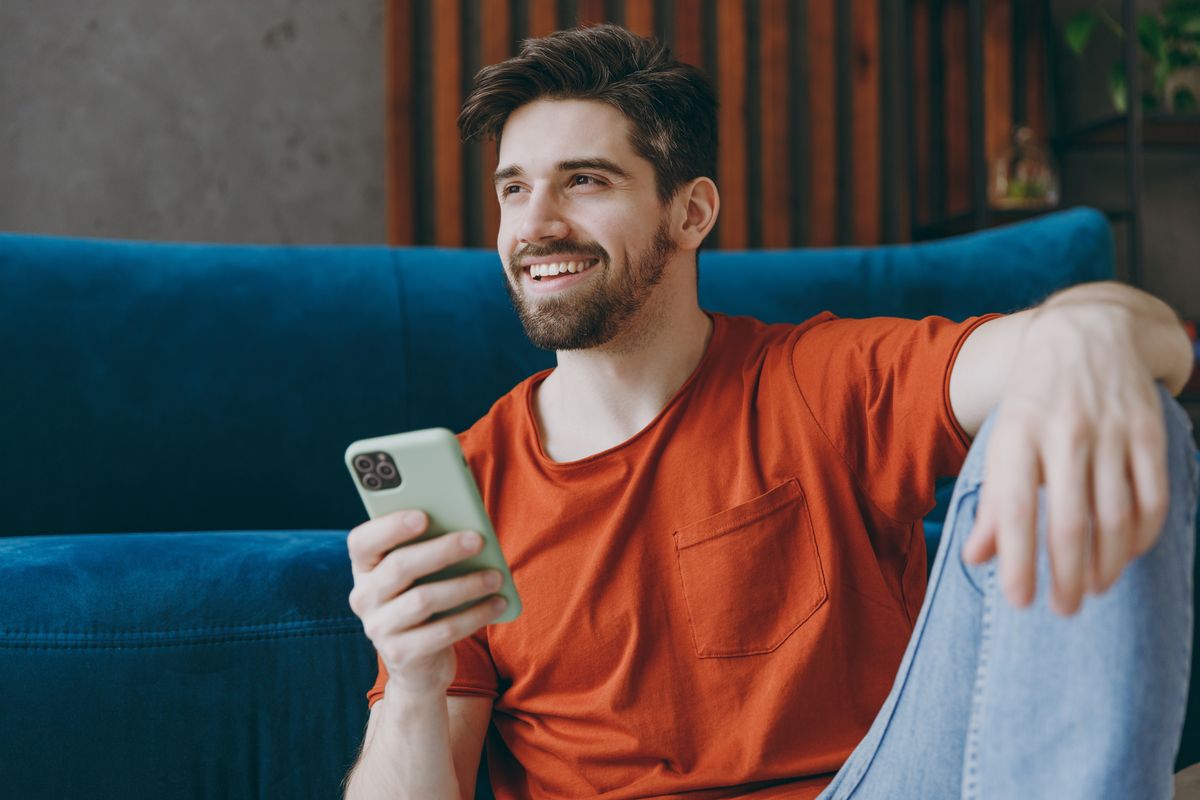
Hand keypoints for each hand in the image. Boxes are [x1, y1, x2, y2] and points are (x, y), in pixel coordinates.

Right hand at [347, 509, 508, 695]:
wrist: (419, 665)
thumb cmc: (424, 601)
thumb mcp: (420, 576)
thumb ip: (430, 550)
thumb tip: (467, 529)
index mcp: (365, 568)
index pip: (362, 542)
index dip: (390, 527)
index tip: (424, 515)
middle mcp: (364, 597)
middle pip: (399, 566)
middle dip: (442, 550)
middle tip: (477, 540)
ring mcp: (379, 628)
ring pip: (423, 600)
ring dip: (465, 585)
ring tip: (496, 576)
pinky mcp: (401, 654)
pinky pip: (441, 632)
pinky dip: (474, 615)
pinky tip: (497, 603)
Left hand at [961, 307, 1169, 615]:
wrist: (1085, 334)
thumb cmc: (1033, 401)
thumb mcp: (1002, 442)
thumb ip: (993, 502)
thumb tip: (977, 557)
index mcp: (1016, 436)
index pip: (1016, 509)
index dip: (1018, 561)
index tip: (1020, 602)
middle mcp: (1063, 433)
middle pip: (1069, 522)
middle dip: (1067, 576)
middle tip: (1064, 611)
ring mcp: (1110, 432)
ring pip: (1115, 516)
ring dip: (1106, 564)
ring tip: (1093, 590)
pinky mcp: (1148, 432)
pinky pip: (1153, 497)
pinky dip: (1142, 536)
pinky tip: (1127, 556)